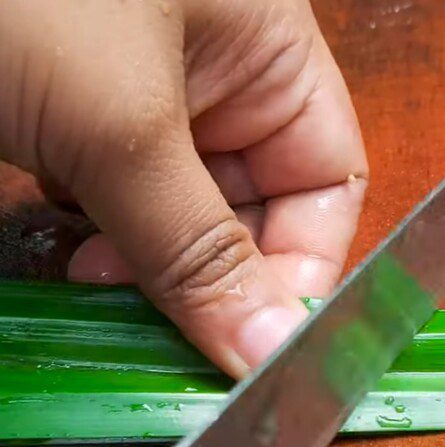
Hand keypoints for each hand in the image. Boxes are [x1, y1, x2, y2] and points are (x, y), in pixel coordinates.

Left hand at [0, 0, 367, 376]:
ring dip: (153, 266)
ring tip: (98, 277)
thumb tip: (268, 352)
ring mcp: (148, 99)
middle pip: (257, 210)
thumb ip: (198, 247)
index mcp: (269, 51)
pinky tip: (70, 246)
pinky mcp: (83, 117)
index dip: (304, 264)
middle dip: (215, 272)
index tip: (258, 337)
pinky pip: (124, 204)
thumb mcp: (117, 123)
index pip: (328, 182)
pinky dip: (105, 239)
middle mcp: (221, 78)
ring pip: (187, 218)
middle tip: (163, 317)